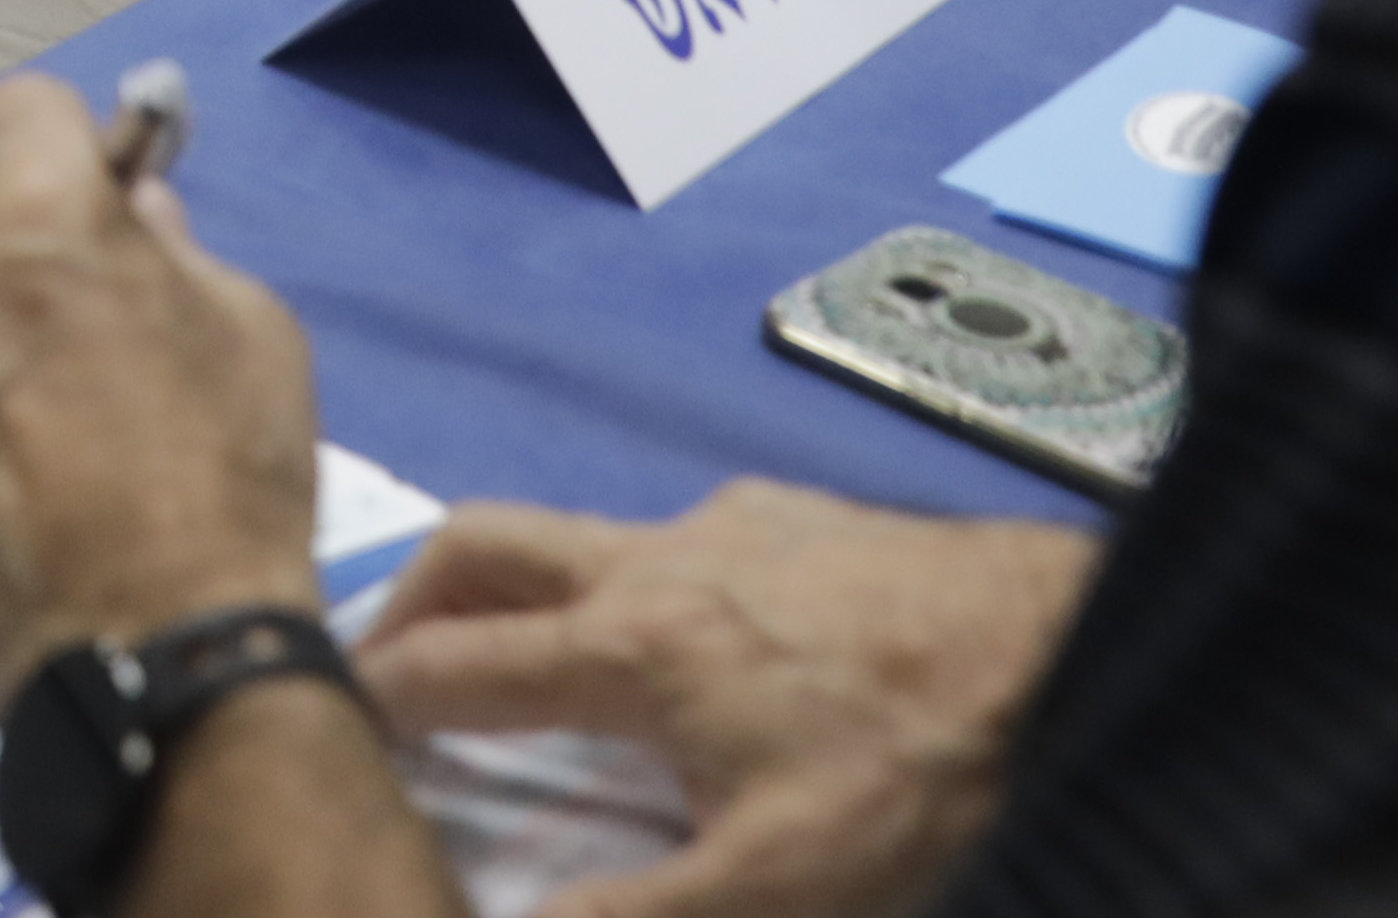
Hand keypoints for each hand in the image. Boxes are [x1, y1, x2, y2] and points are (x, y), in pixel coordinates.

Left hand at [0, 73, 333, 716]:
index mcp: (44, 224)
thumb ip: (175, 249)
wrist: (157, 662)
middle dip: (10, 244)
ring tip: (29, 414)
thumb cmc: (224, 502)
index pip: (20, 109)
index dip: (62, 144)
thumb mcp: (252, 335)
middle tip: (67, 320)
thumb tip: (133, 210)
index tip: (81, 182)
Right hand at [350, 484, 1093, 917]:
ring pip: (578, 535)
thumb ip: (634, 915)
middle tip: (385, 671)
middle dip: (407, 601)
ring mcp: (731, 526)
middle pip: (479, 547)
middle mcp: (657, 562)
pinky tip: (696, 653)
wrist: (1080, 649)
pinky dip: (635, 586)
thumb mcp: (783, 885)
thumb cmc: (926, 771)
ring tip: (527, 666)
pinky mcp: (798, 518)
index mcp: (631, 651)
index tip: (317, 732)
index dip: (363, 704)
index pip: (444, 669)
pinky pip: (677, 538)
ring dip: (520, 590)